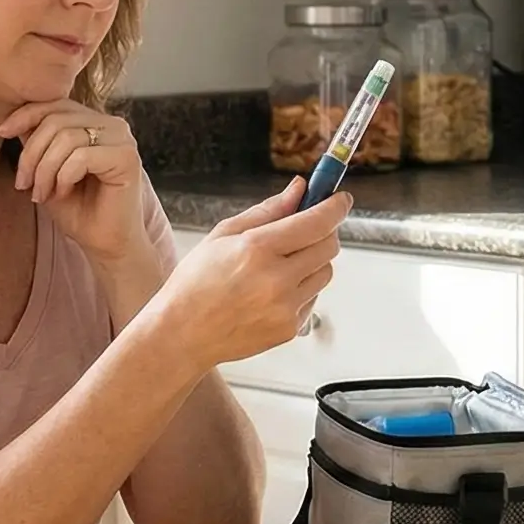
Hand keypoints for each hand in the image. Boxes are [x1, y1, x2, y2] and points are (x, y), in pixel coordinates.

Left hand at [0, 100, 149, 265]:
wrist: (105, 243)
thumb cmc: (78, 209)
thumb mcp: (47, 170)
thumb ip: (37, 142)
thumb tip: (14, 120)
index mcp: (94, 122)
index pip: (56, 104)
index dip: (26, 115)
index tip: (2, 132)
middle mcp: (111, 125)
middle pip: (56, 120)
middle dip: (32, 154)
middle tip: (25, 184)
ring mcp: (122, 139)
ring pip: (66, 137)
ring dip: (45, 170)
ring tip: (42, 193)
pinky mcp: (127, 158)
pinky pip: (82, 156)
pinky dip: (63, 177)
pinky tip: (62, 193)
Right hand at [151, 180, 348, 367]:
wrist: (183, 334)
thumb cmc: (195, 284)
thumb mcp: (224, 235)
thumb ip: (267, 210)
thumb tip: (299, 189)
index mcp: (257, 249)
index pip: (317, 221)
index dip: (335, 207)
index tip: (340, 200)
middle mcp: (276, 279)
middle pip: (329, 246)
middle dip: (323, 233)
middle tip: (304, 231)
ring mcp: (285, 307)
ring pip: (325, 272)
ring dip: (312, 263)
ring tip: (279, 267)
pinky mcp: (289, 328)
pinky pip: (312, 298)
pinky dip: (301, 290)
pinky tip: (271, 293)